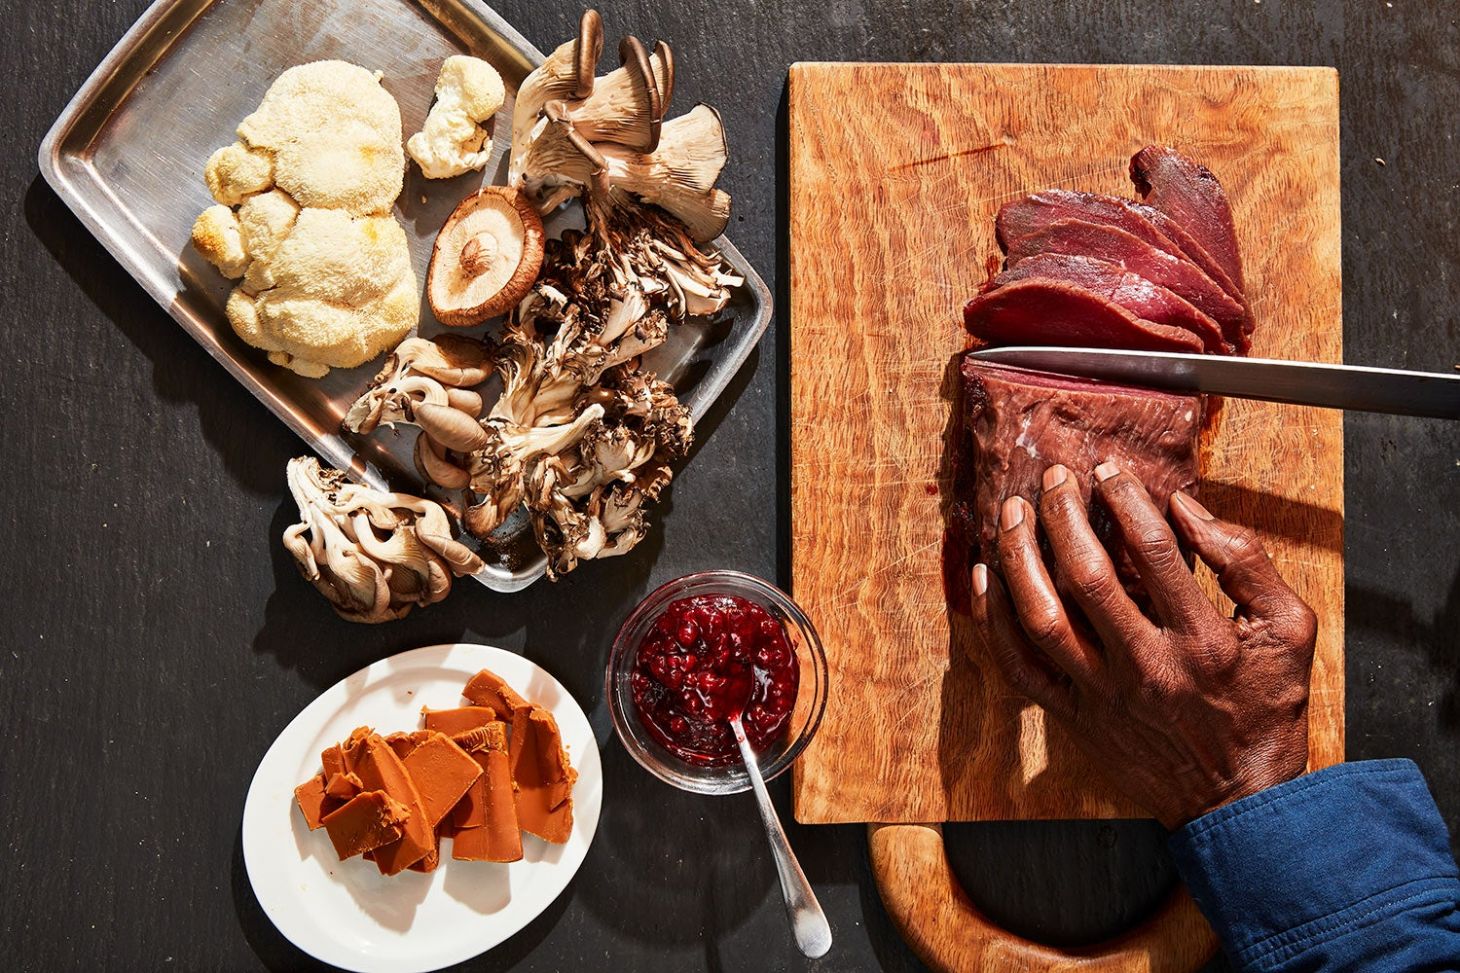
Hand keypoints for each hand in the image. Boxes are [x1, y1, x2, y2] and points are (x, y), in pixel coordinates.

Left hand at [969, 461, 1317, 828]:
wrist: (1239, 799)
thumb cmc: (1266, 709)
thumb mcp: (1290, 630)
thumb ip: (1246, 562)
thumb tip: (1187, 509)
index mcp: (1201, 640)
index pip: (1152, 551)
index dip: (1124, 500)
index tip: (1108, 471)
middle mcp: (1145, 666)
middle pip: (1086, 577)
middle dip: (1063, 516)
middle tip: (1053, 478)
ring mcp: (1102, 694)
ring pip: (1041, 617)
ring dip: (1019, 557)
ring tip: (1012, 513)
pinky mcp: (1074, 716)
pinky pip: (1019, 665)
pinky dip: (994, 619)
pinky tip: (986, 577)